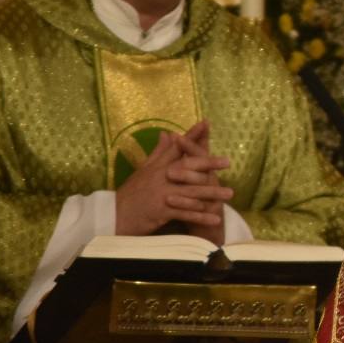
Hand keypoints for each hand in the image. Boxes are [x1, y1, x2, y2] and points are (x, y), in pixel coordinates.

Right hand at [115, 130, 233, 236]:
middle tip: (227, 162)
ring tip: (230, 194)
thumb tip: (166, 133)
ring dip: (212, 193)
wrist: (113, 216)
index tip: (205, 124)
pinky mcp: (161, 211)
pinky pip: (185, 213)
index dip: (191, 136)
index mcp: (157, 166)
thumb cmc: (131, 194)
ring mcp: (162, 194)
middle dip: (208, 164)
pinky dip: (201, 216)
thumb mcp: (143, 170)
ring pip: (191, 192)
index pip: (177, 148)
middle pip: (187, 167)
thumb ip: (158, 153)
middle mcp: (161, 177)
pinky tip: (215, 218)